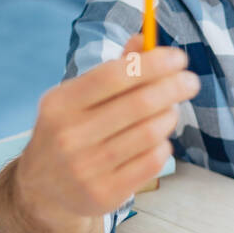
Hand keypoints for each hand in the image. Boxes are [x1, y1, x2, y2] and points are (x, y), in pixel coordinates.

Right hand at [15, 32, 200, 221]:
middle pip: (140, 103)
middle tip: (190, 82)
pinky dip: (163, 145)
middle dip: (174, 88)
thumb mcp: (79, 98)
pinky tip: (158, 140)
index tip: (178, 58)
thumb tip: (145, 38)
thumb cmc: (70, 131)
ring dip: (169, 116)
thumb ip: (113, 69)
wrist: (43, 190)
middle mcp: (69, 135)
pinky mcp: (103, 194)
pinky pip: (152, 162)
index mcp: (60, 103)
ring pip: (150, 133)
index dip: (153, 63)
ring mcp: (85, 168)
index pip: (115, 74)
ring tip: (170, 111)